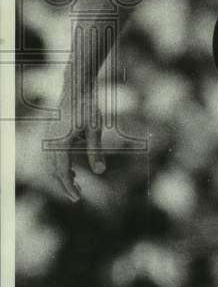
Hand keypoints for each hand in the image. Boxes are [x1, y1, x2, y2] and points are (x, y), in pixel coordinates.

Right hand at [49, 84, 104, 202]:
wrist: (77, 87)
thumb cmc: (88, 107)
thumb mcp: (96, 130)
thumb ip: (95, 151)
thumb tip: (100, 172)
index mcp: (60, 142)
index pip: (62, 171)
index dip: (68, 187)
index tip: (77, 198)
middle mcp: (51, 141)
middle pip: (54, 170)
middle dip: (65, 184)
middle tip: (78, 196)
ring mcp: (48, 137)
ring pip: (51, 164)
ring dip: (62, 175)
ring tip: (76, 183)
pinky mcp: (50, 133)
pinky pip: (51, 155)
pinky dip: (60, 165)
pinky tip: (72, 168)